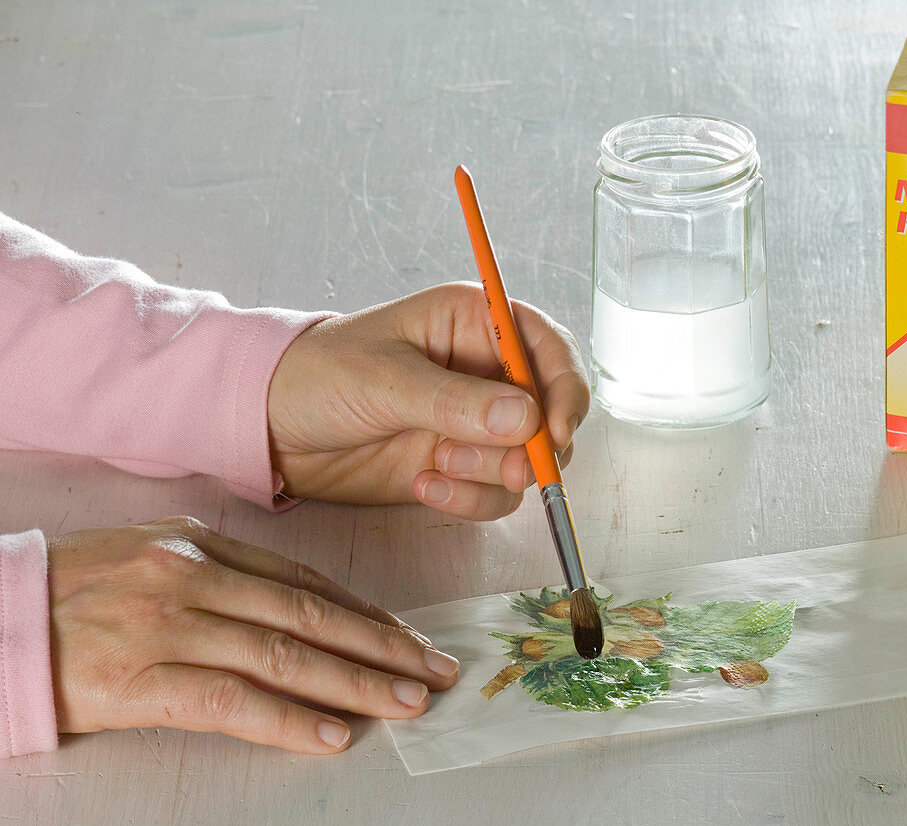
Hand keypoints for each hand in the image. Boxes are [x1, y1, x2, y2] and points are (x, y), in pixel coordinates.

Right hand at [48, 517, 458, 753]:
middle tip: (433, 671)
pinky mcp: (141, 678)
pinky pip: (230, 700)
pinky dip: (287, 719)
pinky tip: (330, 734)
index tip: (406, 638)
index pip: (304, 582)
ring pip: (283, 655)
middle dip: (381, 647)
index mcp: (202, 543)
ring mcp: (169, 624)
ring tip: (405, 704)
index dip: (364, 612)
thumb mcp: (151, 554)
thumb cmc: (72, 589)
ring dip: (354, 683)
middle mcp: (195, 575)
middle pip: (310, 615)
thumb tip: (290, 599)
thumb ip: (219, 570)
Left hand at [268, 282, 589, 519]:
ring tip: (437, 464)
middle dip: (531, 446)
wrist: (272, 428)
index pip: (549, 349)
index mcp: (474, 323)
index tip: (555, 431)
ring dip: (490, 473)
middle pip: (550, 412)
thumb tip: (527, 419)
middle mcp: (485, 372)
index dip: (564, 389)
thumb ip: (456, 401)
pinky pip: (494, 492)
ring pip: (525, 459)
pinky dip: (468, 499)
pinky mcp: (459, 465)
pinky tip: (424, 484)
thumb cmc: (319, 376)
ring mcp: (474, 423)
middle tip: (503, 466)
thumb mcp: (386, 381)